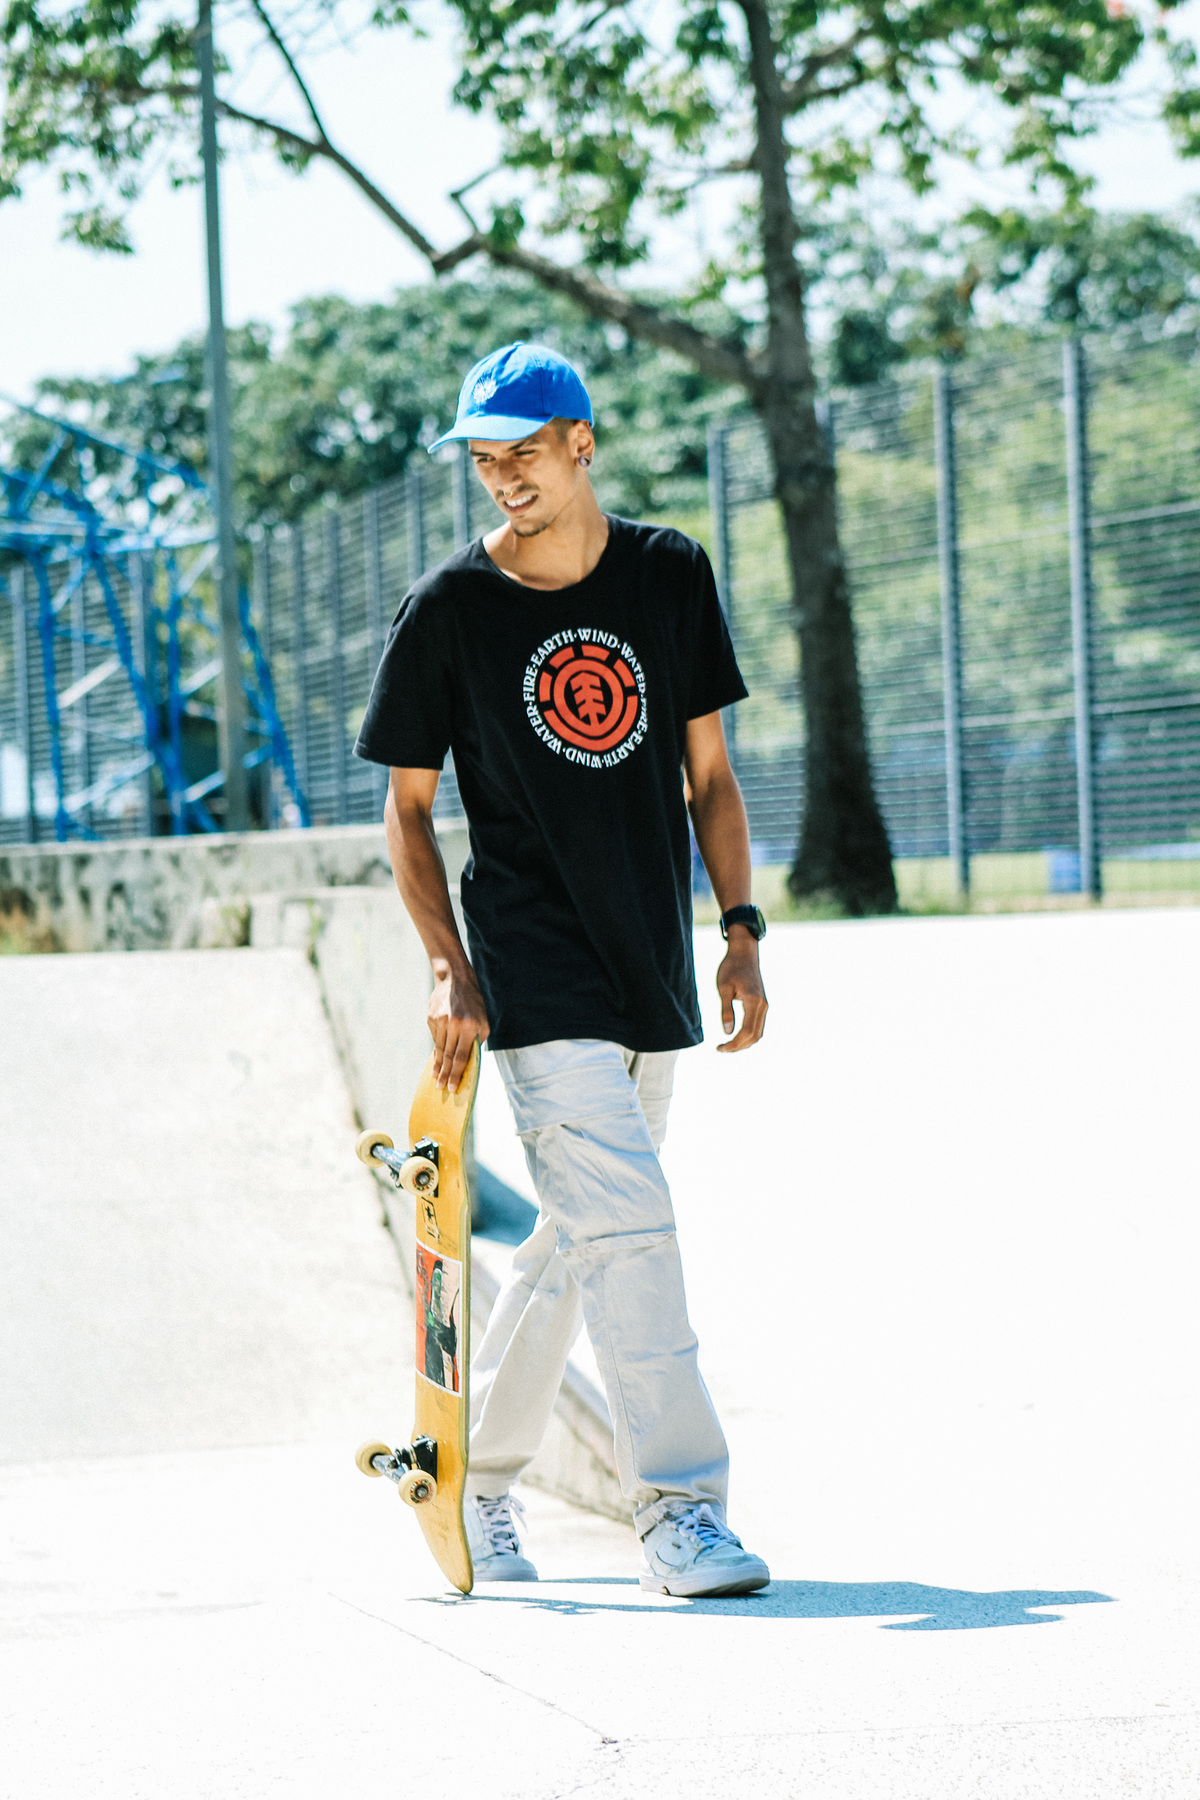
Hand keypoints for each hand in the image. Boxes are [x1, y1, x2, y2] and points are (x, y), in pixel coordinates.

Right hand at [428, 958, 490, 1090]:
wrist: (455, 979)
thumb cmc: (473, 1003)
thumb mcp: (483, 1020)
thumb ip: (477, 1040)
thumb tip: (469, 1061)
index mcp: (471, 1026)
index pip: (462, 1056)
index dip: (456, 1074)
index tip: (451, 1087)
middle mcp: (455, 1024)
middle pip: (449, 1056)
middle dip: (445, 1074)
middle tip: (440, 1088)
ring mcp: (441, 1021)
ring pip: (439, 1048)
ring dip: (438, 1065)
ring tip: (435, 1078)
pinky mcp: (431, 1018)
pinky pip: (435, 1038)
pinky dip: (436, 1049)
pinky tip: (436, 1059)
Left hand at [715, 930, 766, 1052]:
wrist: (744, 953)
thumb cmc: (731, 968)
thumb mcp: (724, 988)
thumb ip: (726, 1010)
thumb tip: (727, 1032)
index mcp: (754, 1002)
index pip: (746, 1032)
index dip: (734, 1044)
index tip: (719, 1048)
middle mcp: (763, 1005)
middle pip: (755, 1036)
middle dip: (739, 1046)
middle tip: (721, 1049)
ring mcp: (764, 1005)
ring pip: (758, 1033)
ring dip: (744, 1042)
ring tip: (727, 1045)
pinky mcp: (762, 1004)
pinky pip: (758, 1025)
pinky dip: (748, 1035)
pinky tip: (735, 1036)